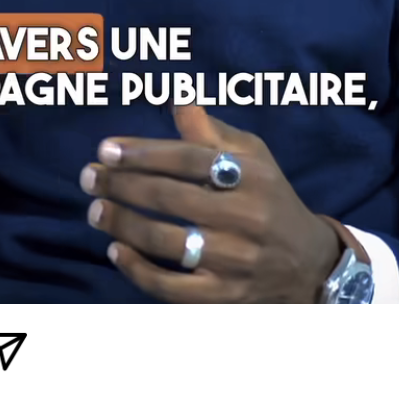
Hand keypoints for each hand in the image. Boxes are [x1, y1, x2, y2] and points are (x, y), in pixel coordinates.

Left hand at [80, 105, 340, 302]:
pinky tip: (116, 251)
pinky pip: (171, 287)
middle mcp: (246, 216)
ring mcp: (235, 260)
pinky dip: (138, 270)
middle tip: (89, 177)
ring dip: (122, 224)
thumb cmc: (270, 199)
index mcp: (252, 175)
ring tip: (95, 210)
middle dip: (121, 185)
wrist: (309, 265)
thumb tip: (177, 101)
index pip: (189, 158)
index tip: (107, 149)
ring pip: (166, 241)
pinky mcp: (223, 297)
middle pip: (171, 197)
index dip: (143, 153)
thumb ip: (212, 132)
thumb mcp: (254, 157)